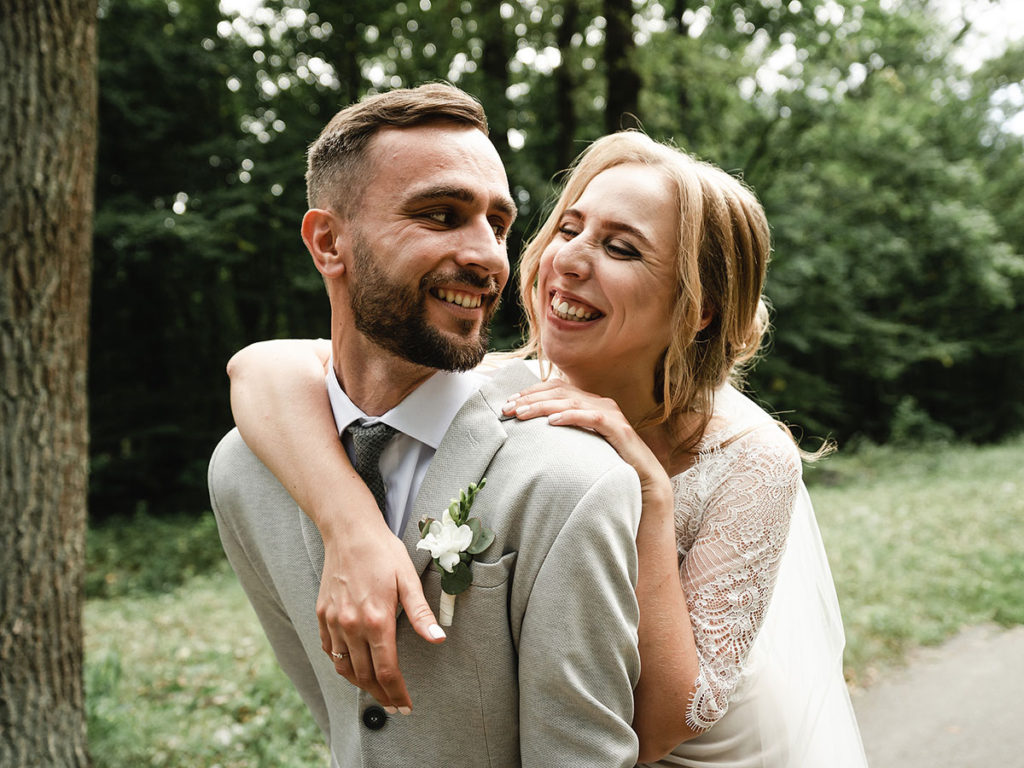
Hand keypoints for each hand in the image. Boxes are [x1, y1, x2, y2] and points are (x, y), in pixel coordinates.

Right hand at [316, 514, 445, 711]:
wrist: (349, 531)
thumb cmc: (383, 552)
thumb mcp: (408, 579)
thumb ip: (421, 613)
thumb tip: (438, 639)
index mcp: (377, 620)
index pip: (387, 670)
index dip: (398, 693)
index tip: (406, 706)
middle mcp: (352, 625)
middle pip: (365, 675)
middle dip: (381, 695)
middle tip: (394, 705)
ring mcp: (334, 621)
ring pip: (344, 667)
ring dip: (360, 684)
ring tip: (376, 692)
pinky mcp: (322, 614)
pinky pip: (330, 650)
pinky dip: (341, 664)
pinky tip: (352, 667)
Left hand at [501, 379, 672, 508]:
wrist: (644, 481)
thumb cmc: (609, 463)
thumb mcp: (581, 444)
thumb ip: (564, 433)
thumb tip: (533, 433)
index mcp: (590, 402)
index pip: (556, 388)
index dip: (531, 392)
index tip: (509, 401)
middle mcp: (600, 403)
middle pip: (559, 391)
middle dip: (530, 398)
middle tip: (507, 408)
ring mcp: (611, 414)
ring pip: (571, 402)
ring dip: (543, 406)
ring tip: (521, 414)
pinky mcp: (619, 429)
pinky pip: (592, 418)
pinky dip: (570, 416)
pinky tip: (552, 421)